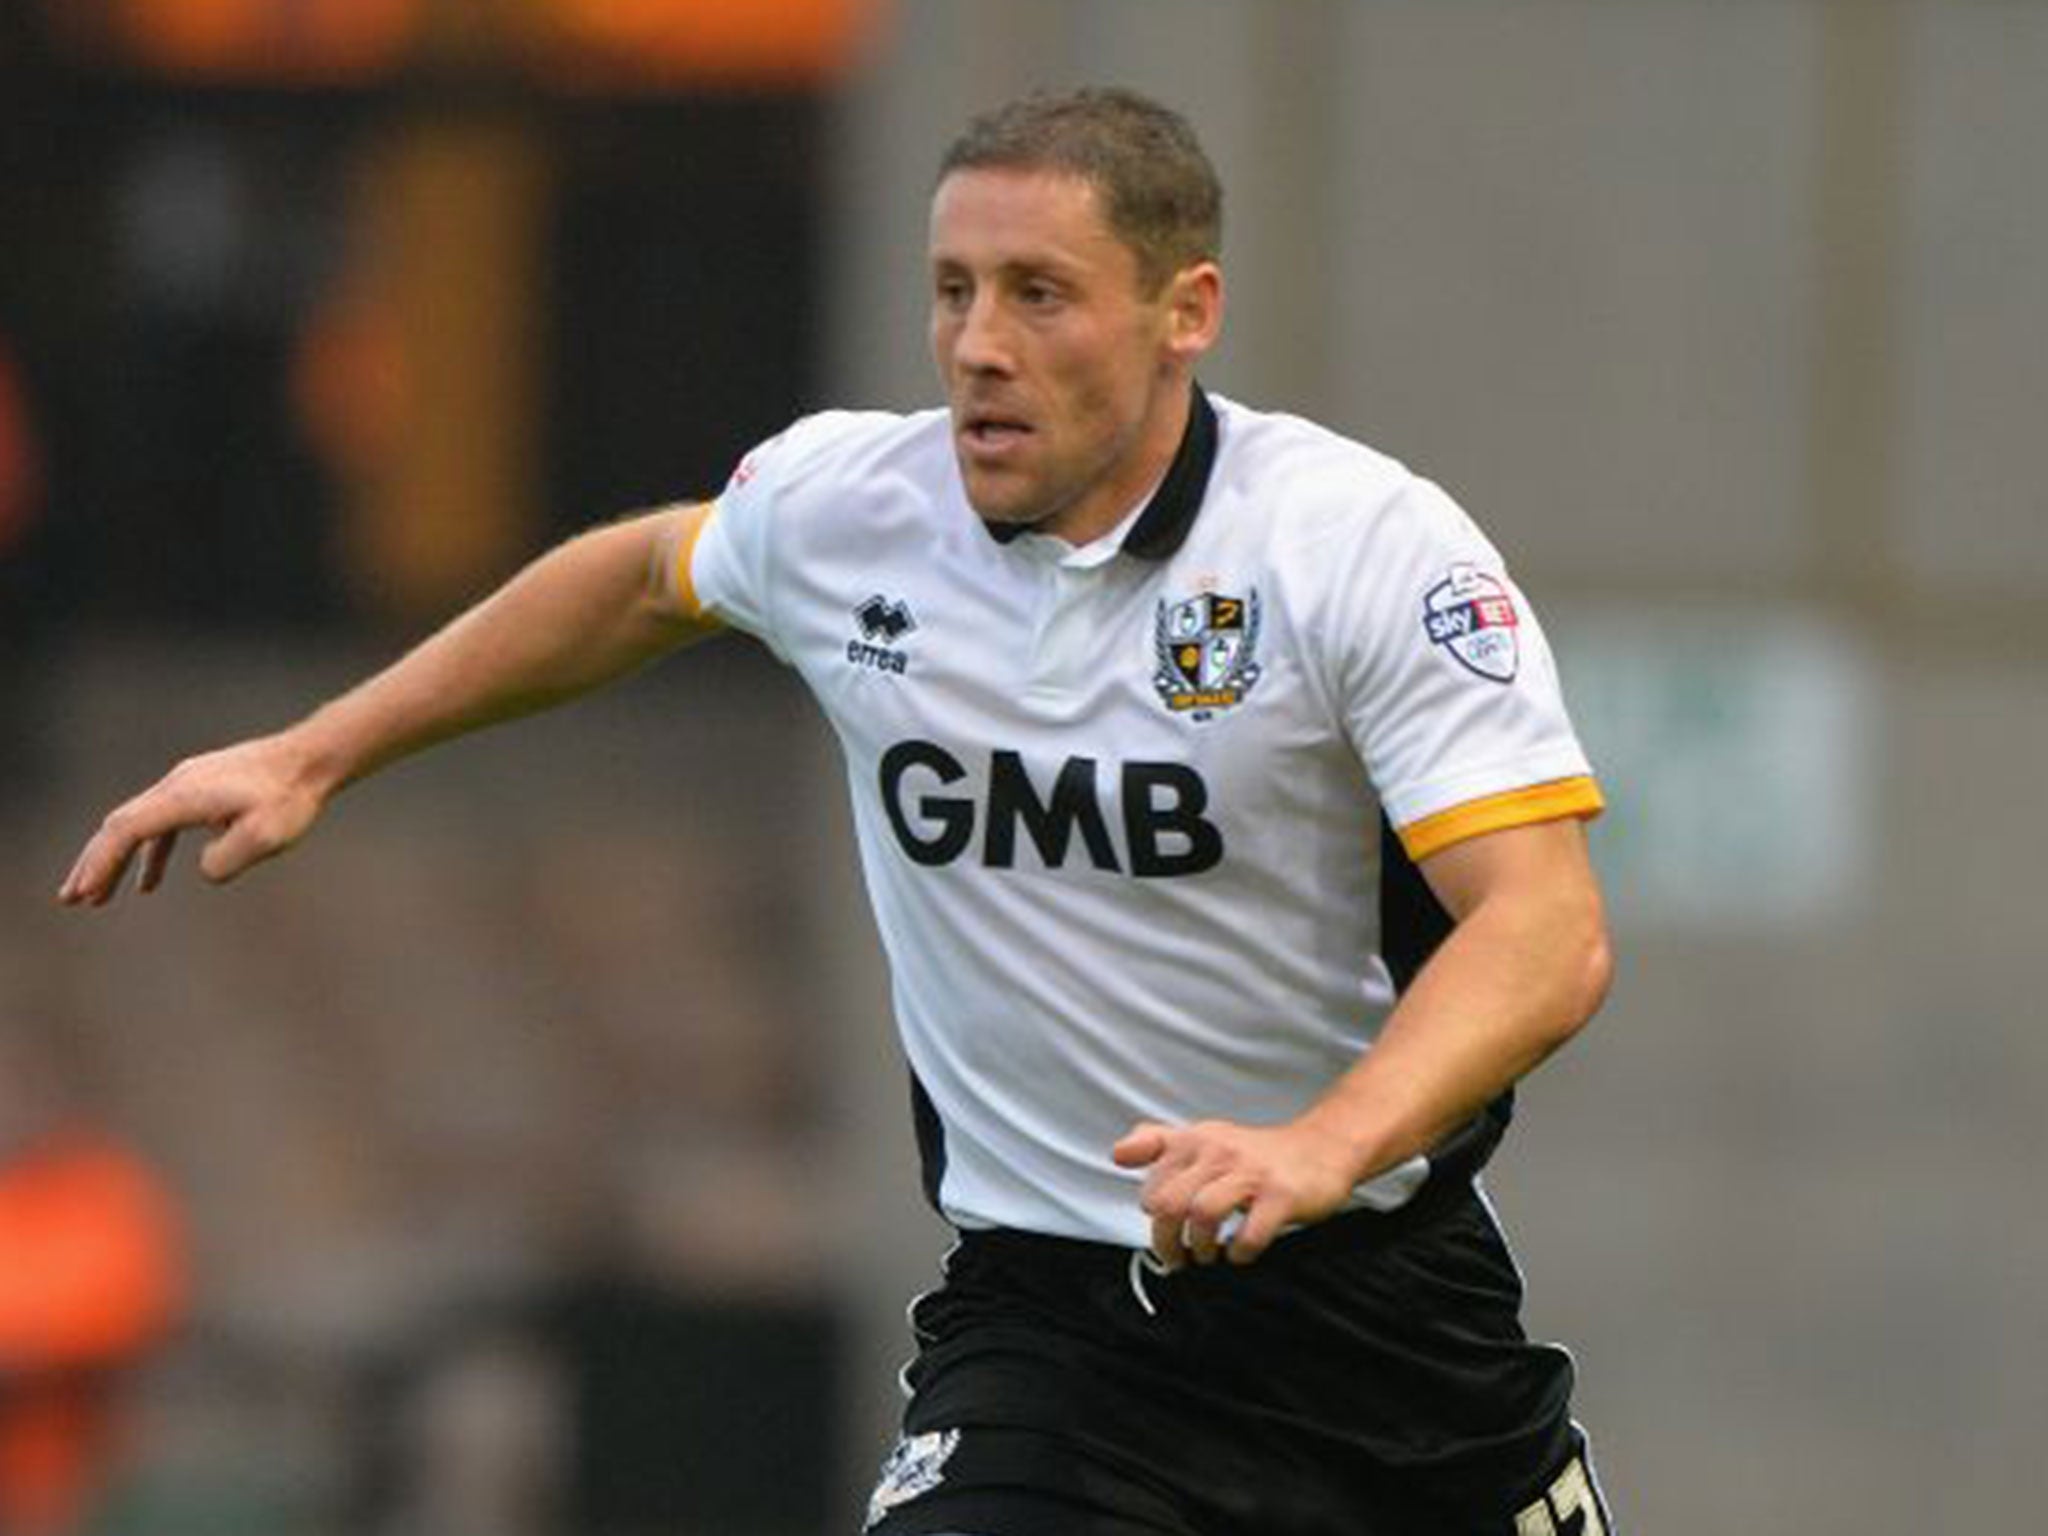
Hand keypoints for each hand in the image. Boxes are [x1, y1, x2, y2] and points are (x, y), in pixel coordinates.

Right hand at [58, 736, 326, 905]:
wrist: (312, 759)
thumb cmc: (291, 798)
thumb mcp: (265, 838)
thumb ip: (225, 860)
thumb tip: (202, 868)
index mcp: (182, 797)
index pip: (126, 831)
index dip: (101, 863)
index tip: (84, 893)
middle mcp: (176, 786)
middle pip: (120, 827)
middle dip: (94, 864)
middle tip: (71, 899)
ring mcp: (187, 785)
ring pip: (139, 825)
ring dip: (116, 861)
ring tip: (99, 897)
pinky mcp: (203, 789)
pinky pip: (164, 824)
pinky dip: (150, 853)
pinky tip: (149, 881)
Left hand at [1111, 1116, 1360, 1268]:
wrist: (1322, 1148)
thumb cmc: (1255, 1153)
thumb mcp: (1204, 1138)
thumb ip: (1158, 1143)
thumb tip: (1116, 1154)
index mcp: (1196, 1141)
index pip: (1152, 1185)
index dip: (1153, 1218)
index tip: (1166, 1230)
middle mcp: (1220, 1153)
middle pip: (1170, 1204)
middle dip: (1168, 1242)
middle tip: (1180, 1258)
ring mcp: (1251, 1174)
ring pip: (1202, 1214)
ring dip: (1201, 1247)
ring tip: (1209, 1255)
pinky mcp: (1281, 1196)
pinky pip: (1250, 1234)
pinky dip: (1240, 1252)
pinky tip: (1241, 1252)